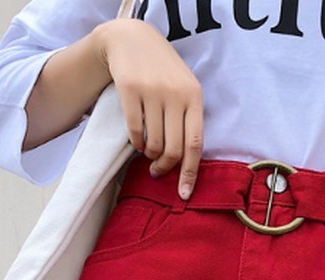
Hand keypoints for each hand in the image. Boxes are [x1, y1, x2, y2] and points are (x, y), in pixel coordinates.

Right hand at [95, 18, 203, 199]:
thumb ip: (188, 120)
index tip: (184, 194)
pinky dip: (136, 144)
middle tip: (157, 173)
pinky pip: (134, 131)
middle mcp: (175, 94)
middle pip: (173, 149)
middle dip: (165, 168)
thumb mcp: (184, 89)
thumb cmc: (164, 72)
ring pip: (153, 143)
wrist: (133, 40)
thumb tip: (185, 163)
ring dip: (150, 155)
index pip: (195, 144)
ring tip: (148, 151)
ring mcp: (152, 91)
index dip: (189, 173)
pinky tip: (137, 142)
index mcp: (194, 97)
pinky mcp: (129, 89)